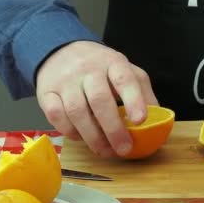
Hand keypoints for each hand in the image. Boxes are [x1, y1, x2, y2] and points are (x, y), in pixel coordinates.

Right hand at [35, 41, 158, 156]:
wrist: (61, 51)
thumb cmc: (101, 67)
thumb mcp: (126, 71)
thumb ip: (142, 92)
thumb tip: (158, 119)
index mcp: (113, 63)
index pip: (125, 80)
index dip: (133, 100)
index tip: (140, 120)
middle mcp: (88, 70)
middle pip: (99, 100)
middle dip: (113, 129)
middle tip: (124, 149)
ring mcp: (65, 81)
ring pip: (76, 111)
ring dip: (92, 137)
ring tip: (105, 151)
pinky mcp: (46, 92)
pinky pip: (56, 116)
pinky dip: (70, 132)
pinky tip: (83, 139)